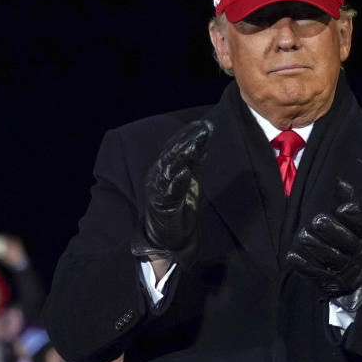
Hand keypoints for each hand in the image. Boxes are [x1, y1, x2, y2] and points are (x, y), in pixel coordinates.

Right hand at [131, 119, 213, 257]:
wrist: (166, 237)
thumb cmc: (177, 207)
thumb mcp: (189, 180)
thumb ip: (194, 163)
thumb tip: (204, 143)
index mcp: (163, 169)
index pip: (173, 148)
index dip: (186, 135)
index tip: (202, 125)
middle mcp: (157, 177)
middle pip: (170, 155)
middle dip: (185, 142)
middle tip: (201, 130)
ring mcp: (158, 191)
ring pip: (168, 170)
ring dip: (181, 157)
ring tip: (193, 147)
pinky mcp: (162, 207)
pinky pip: (170, 192)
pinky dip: (177, 181)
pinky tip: (185, 172)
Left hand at [285, 179, 361, 309]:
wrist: (357, 278)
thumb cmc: (351, 241)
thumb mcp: (354, 223)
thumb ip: (347, 200)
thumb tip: (339, 179)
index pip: (361, 224)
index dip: (352, 217)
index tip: (341, 208)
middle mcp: (355, 252)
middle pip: (345, 240)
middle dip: (331, 230)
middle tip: (317, 220)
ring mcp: (343, 268)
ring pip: (329, 256)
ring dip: (314, 245)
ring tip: (303, 236)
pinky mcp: (329, 282)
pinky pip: (315, 273)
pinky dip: (303, 264)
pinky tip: (293, 255)